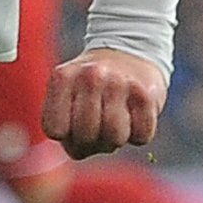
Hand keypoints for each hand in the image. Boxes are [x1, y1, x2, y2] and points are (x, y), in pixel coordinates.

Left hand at [41, 47, 168, 158]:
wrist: (131, 51)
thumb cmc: (91, 85)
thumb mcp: (66, 93)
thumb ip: (62, 125)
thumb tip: (77, 151)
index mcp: (62, 78)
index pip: (54, 129)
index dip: (65, 137)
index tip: (72, 127)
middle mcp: (90, 77)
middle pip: (85, 135)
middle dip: (91, 142)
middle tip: (97, 129)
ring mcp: (120, 84)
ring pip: (115, 138)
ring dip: (115, 139)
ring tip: (115, 122)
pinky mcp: (147, 94)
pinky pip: (142, 136)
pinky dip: (138, 135)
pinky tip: (133, 117)